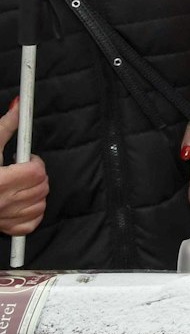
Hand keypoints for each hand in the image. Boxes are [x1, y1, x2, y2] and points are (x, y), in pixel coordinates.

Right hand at [0, 98, 48, 236]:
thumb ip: (6, 126)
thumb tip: (19, 105)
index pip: (37, 172)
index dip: (34, 162)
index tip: (24, 158)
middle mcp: (1, 202)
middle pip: (42, 187)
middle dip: (36, 175)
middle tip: (20, 169)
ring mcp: (2, 217)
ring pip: (41, 204)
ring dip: (35, 192)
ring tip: (18, 183)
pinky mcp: (3, 228)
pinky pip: (33, 222)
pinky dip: (32, 211)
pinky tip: (19, 200)